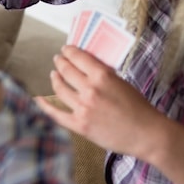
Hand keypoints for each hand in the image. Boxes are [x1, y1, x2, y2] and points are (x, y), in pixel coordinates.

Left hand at [38, 45, 169, 157]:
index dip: (69, 51)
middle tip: (58, 59)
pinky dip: (44, 106)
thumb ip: (103, 76)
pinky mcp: (79, 125)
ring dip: (55, 78)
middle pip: (67, 71)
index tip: (66, 49)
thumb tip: (87, 68)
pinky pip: (56, 114)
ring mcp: (82, 108)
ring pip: (60, 88)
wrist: (147, 134)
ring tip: (54, 74)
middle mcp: (89, 90)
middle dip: (60, 62)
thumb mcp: (122, 83)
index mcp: (102, 76)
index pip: (79, 58)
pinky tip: (37, 99)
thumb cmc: (139, 108)